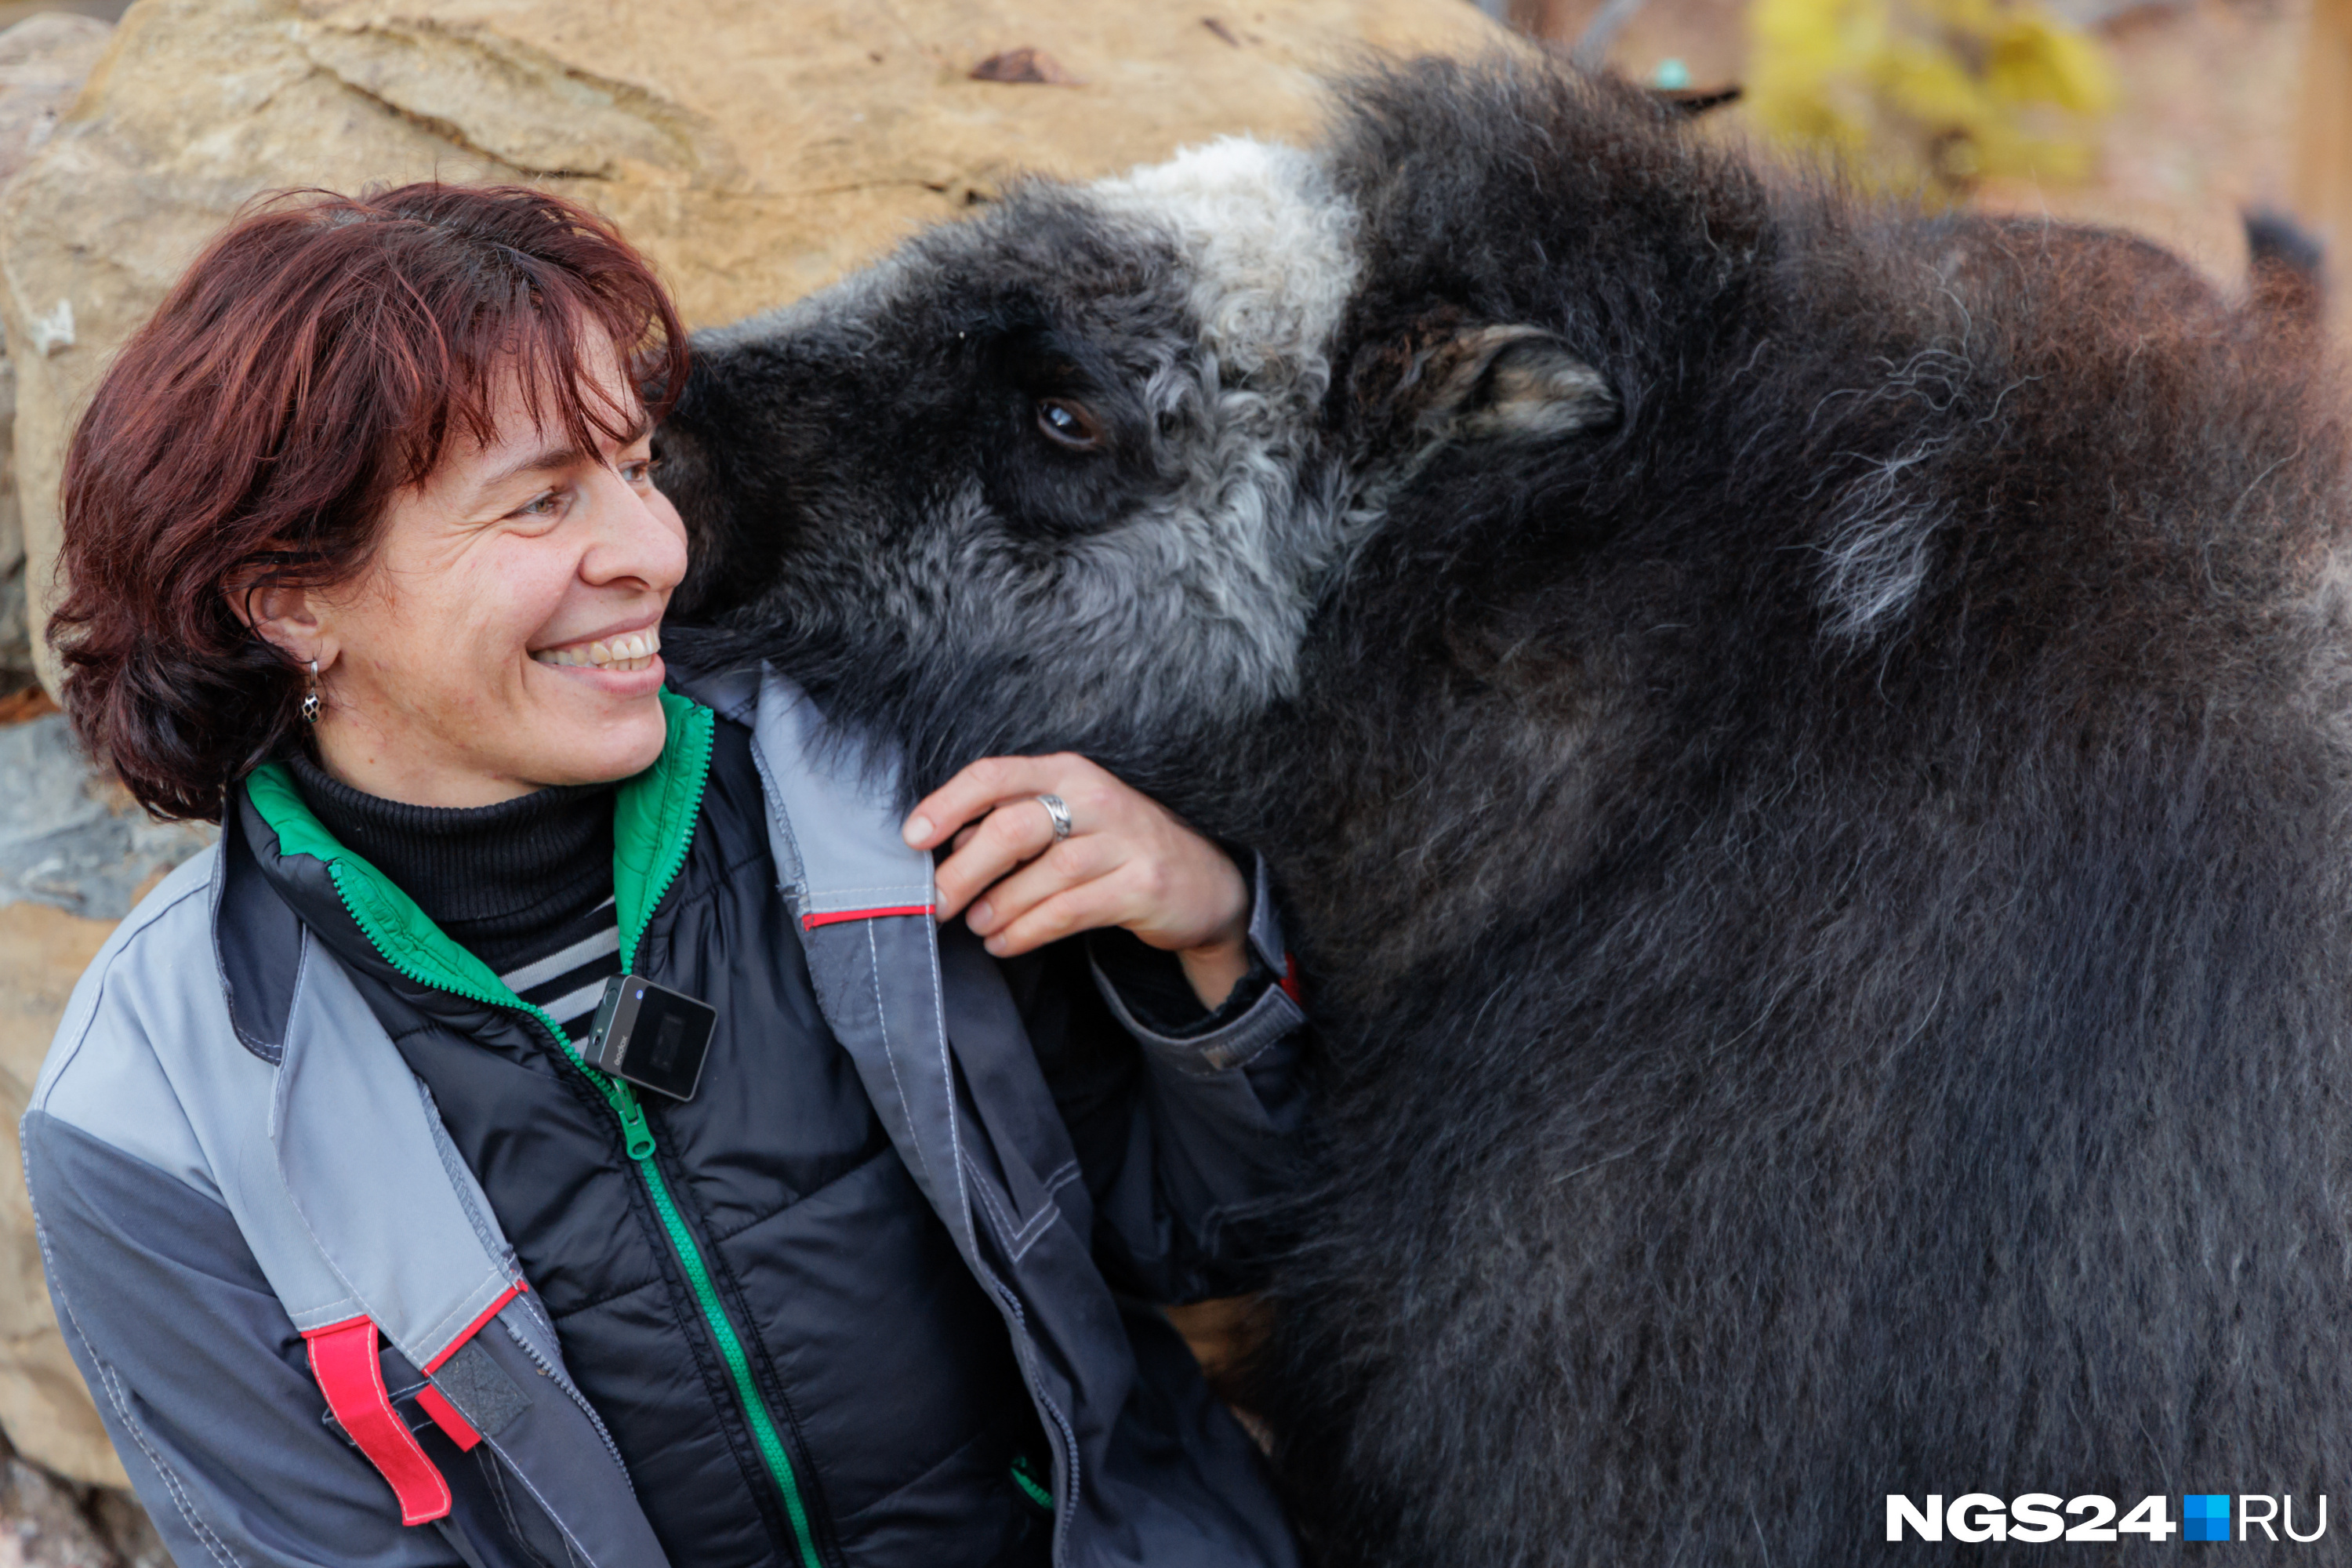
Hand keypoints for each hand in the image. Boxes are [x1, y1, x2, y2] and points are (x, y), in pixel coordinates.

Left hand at [903, 754, 1251, 1008]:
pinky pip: (1069, 912)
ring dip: (998, 906)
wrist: (1205, 884)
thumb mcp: (1067, 822)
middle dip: (964, 870)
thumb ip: (1012, 825)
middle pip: (1013, 827)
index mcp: (1068, 771)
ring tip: (977, 925)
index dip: (947, 804)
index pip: (995, 775)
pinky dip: (1028, 931)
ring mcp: (1124, 842)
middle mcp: (1097, 798)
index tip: (912, 838)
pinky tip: (1006, 942)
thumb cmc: (1116, 850)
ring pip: (1042, 875)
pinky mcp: (1142, 886)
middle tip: (936, 904)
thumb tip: (946, 850)